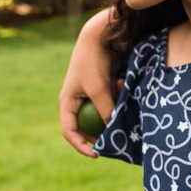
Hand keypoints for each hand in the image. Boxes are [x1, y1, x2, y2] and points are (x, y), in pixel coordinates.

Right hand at [59, 8, 118, 157]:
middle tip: (118, 131)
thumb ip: (105, 110)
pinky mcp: (102, 85)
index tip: (96, 154)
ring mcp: (90, 93)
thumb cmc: (94, 62)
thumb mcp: (99, 89)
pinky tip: (122, 80)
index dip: (81, 146)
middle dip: (103, 127)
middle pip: (88, 125)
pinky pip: (111, 99)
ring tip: (120, 88)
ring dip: (114, 106)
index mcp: (67, 102)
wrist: (100, 35)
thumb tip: (113, 130)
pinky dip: (118, 93)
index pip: (70, 131)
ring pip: (103, 112)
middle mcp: (76, 100)